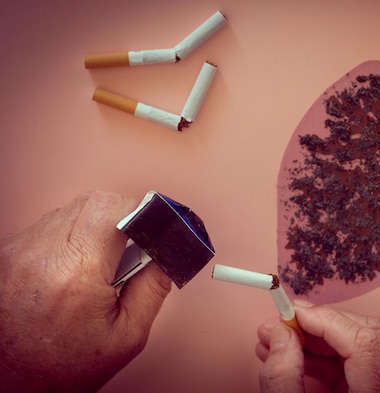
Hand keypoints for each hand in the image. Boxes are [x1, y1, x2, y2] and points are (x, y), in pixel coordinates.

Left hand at [0, 191, 171, 392]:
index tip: (150, 228)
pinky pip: (49, 225)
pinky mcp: (7, 251)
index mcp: (76, 274)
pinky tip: (70, 269)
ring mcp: (18, 250)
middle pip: (93, 201)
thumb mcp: (127, 335)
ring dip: (93, 226)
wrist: (8, 383)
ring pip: (71, 209)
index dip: (139, 212)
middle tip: (125, 251)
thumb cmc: (63, 367)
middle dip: (119, 217)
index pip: (113, 207)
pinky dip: (68, 238)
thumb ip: (153, 287)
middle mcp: (42, 254)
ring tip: (94, 265)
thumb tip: (167, 251)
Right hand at [256, 300, 379, 392]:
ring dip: (315, 339)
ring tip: (275, 340)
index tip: (291, 312)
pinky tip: (292, 355)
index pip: (365, 340)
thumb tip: (279, 335)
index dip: (326, 319)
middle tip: (280, 323)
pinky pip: (353, 364)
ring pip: (359, 346)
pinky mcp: (377, 391)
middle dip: (318, 324)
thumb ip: (284, 379)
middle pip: (366, 335)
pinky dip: (322, 357)